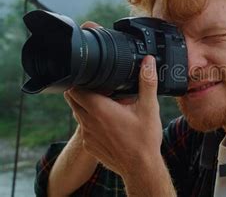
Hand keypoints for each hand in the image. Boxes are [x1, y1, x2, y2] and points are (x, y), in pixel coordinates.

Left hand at [64, 55, 161, 176]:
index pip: (74, 88)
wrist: (141, 167)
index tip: (91, 76)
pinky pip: (84, 129)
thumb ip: (147, 82)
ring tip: (104, 103)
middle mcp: (88, 121)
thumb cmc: (144, 139)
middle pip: (72, 99)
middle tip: (98, 87)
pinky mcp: (89, 146)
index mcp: (100, 109)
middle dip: (80, 90)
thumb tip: (148, 62)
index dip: (79, 80)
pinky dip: (91, 123)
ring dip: (86, 106)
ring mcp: (87, 135)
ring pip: (77, 114)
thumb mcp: (149, 107)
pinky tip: (108, 123)